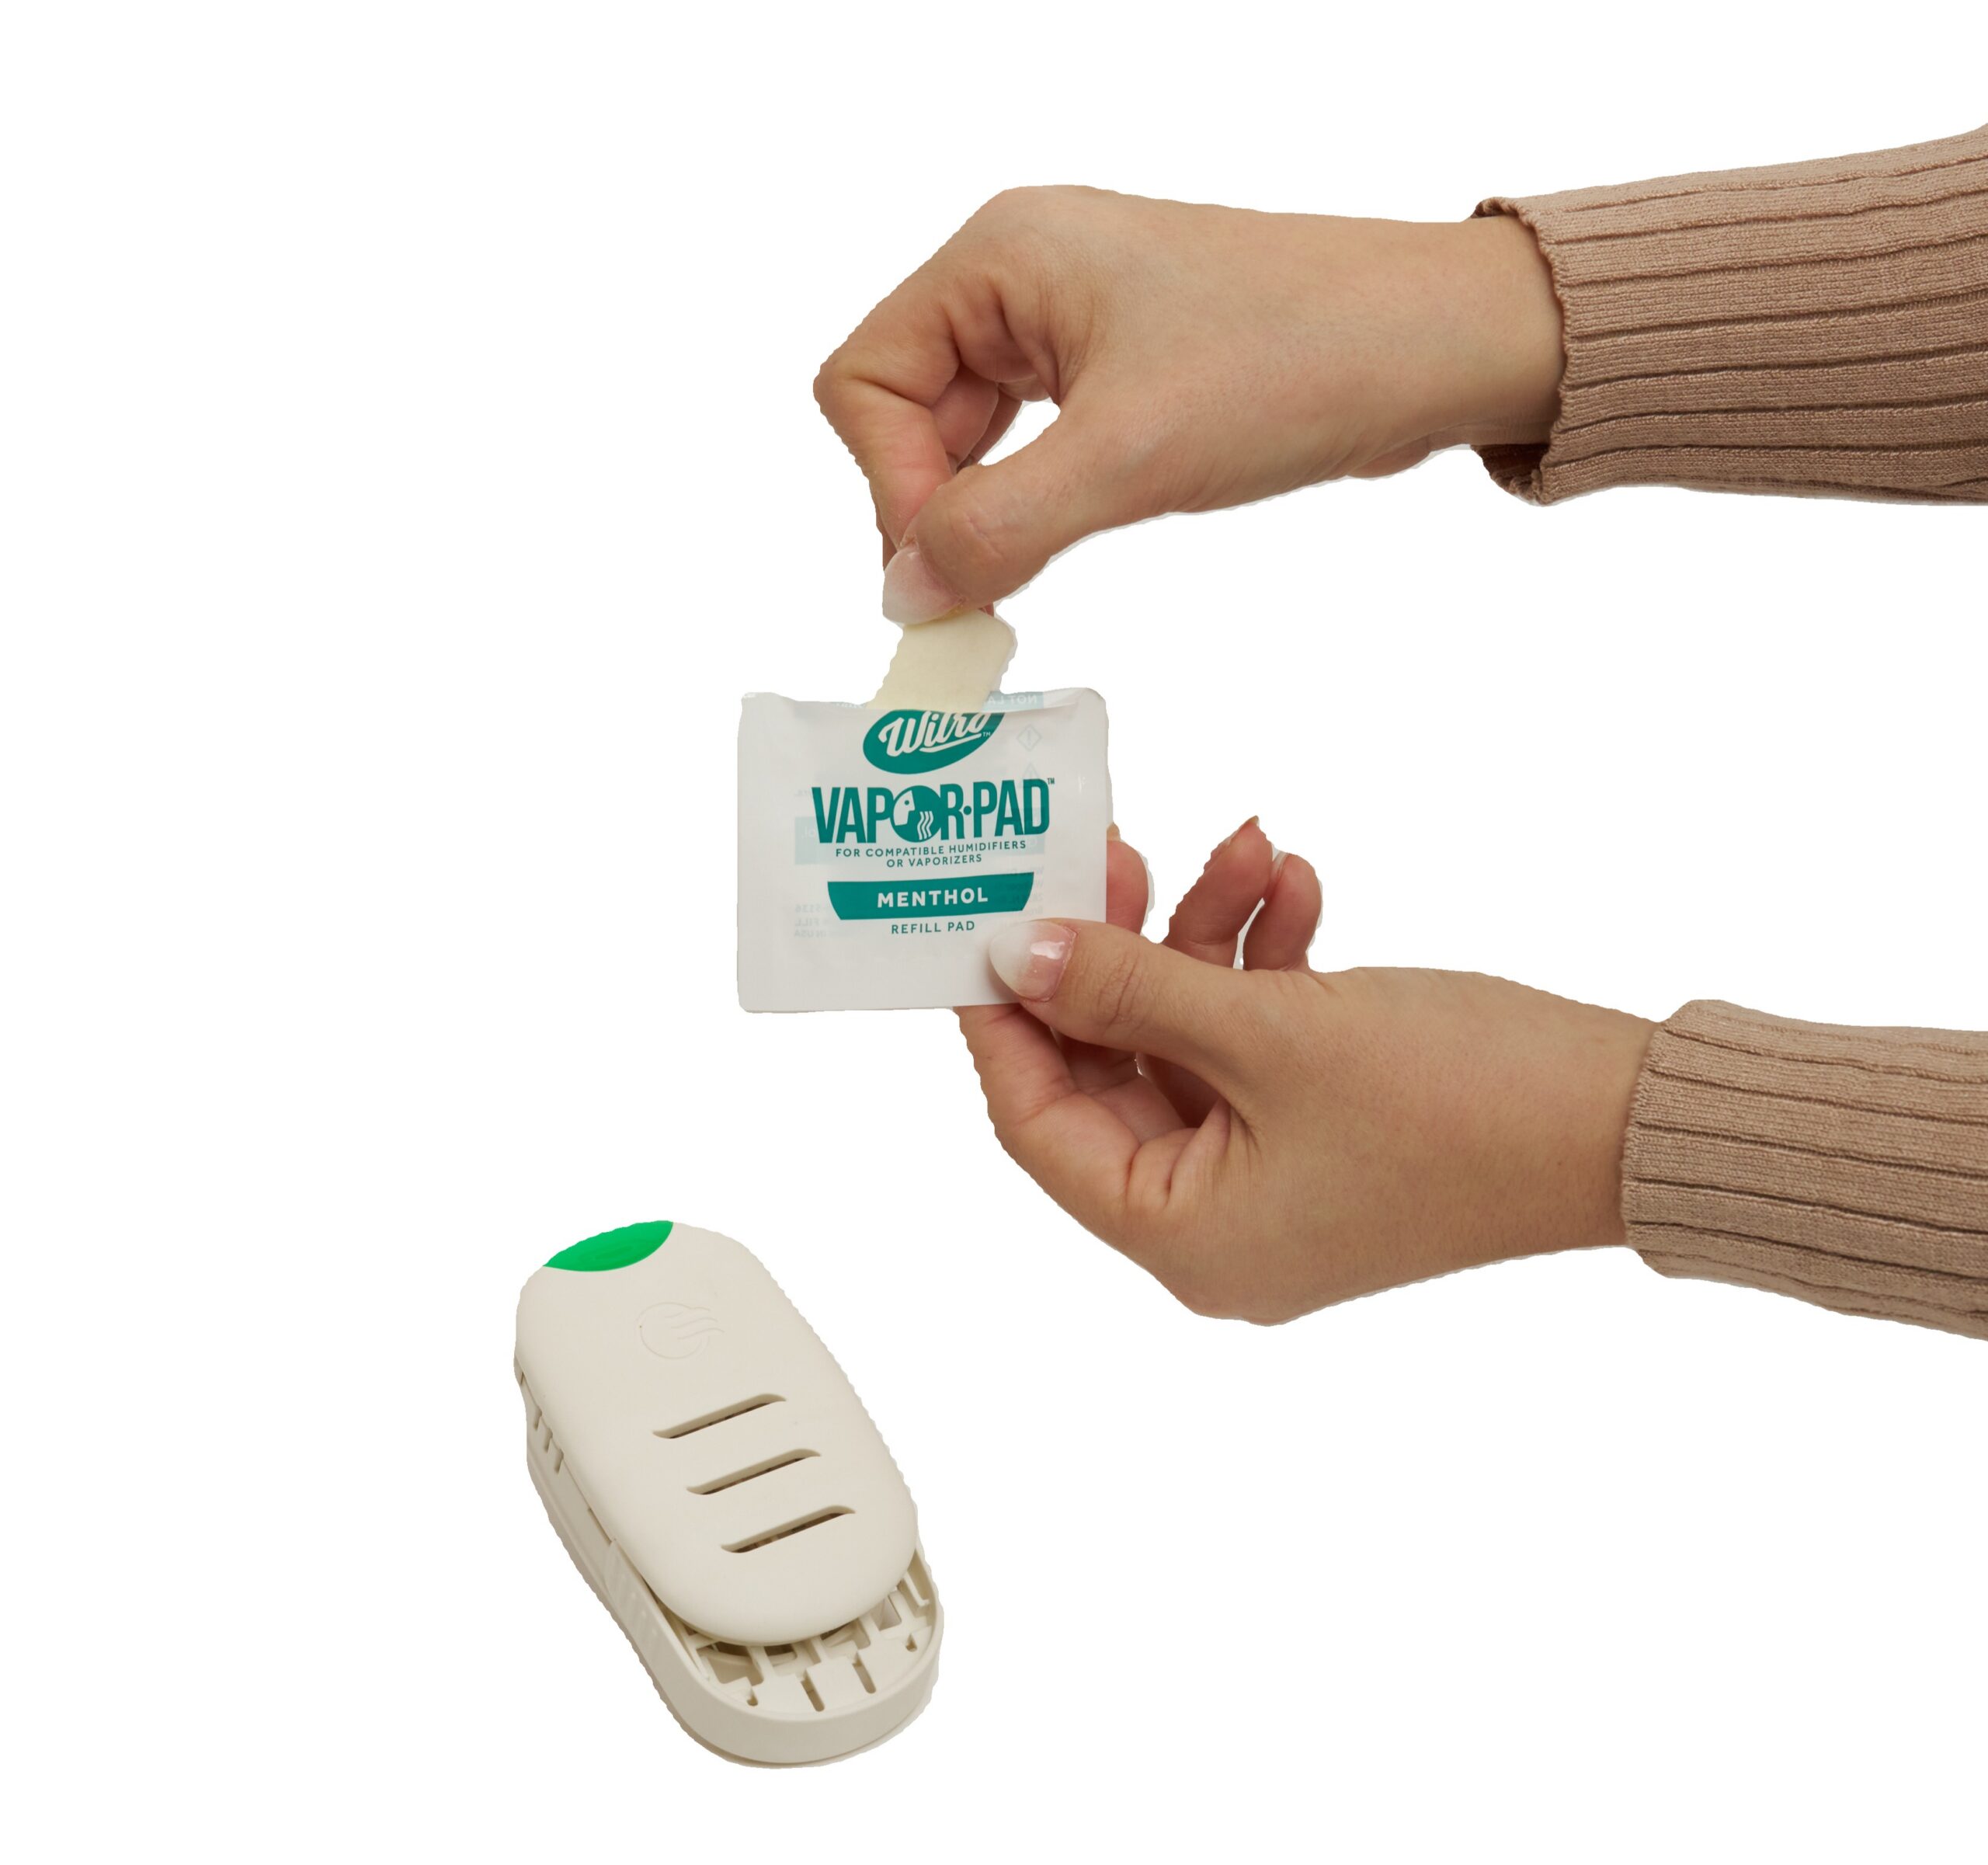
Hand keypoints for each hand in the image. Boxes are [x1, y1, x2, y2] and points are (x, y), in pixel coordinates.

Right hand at [815, 190, 1562, 620]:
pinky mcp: (1118, 364)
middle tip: (975, 602)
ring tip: (1012, 583)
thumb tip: (904, 595)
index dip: (890, 485)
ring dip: (980, 512)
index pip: (865, 380)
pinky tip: (1056, 542)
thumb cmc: (1297, 361)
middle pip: (905, 408)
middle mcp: (1022, 274)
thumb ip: (997, 528)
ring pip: (965, 433)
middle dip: (929, 508)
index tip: (948, 570)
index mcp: (1002, 256)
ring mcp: (1069, 319)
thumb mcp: (1129, 457)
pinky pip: (1029, 442)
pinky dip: (1028, 502)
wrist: (1441, 344)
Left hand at [958, 822, 1652, 1322]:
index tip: (989, 917)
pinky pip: (1257, 1041)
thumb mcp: (1273, 1032)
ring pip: (1189, 1038)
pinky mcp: (1326, 1131)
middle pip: (1111, 1069)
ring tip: (1241, 847)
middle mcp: (1216, 1225)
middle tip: (1116, 852)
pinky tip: (1296, 884)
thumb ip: (1131, 989)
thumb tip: (1022, 955)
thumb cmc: (1464, 1101)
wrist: (1631, 1120)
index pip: (1039, 1123)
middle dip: (1119, 950)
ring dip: (1207, 937)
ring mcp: (1274, 1179)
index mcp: (1182, 1238)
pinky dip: (1267, 963)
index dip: (1006, 1016)